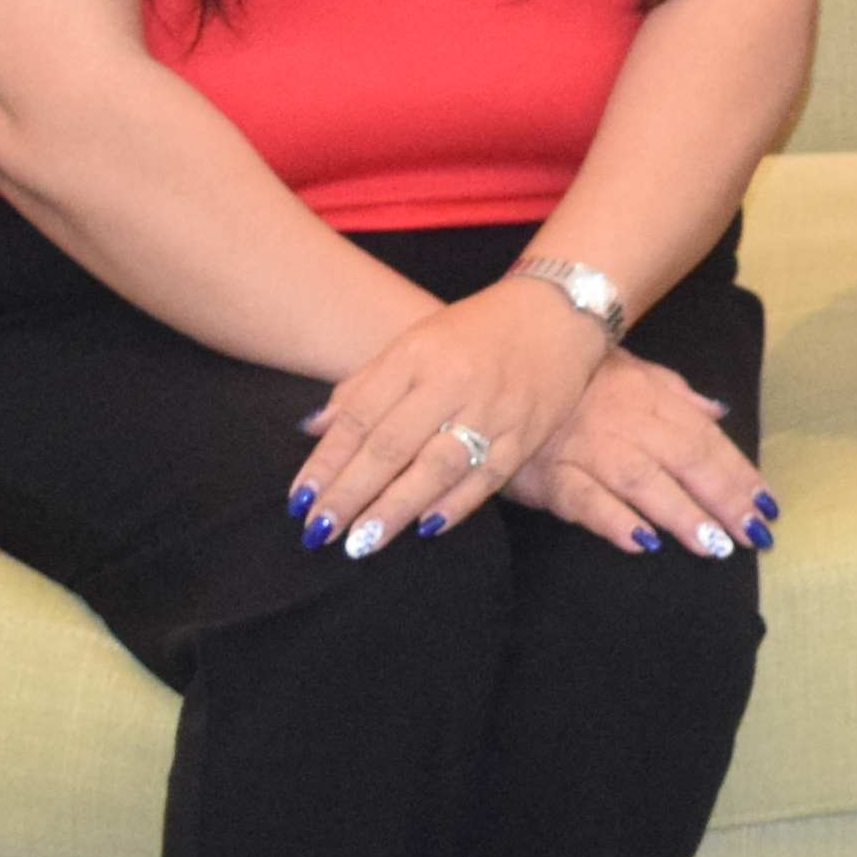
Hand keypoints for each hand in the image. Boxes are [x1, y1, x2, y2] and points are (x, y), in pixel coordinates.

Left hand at [297, 270, 617, 555]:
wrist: (558, 313)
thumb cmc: (475, 331)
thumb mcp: (413, 342)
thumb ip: (364, 386)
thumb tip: (312, 429)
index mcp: (417, 354)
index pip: (360, 415)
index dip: (326, 461)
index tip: (299, 500)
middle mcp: (453, 381)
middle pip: (392, 446)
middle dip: (350, 493)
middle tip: (319, 531)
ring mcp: (493, 409)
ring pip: (437, 467)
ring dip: (395, 508)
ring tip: (361, 542)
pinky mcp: (526, 433)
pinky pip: (488, 477)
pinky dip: (456, 505)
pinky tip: (425, 529)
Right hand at [509, 348, 774, 561]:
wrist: (505, 371)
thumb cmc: (577, 377)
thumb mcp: (633, 371)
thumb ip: (678, 395)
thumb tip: (720, 412)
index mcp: (652, 399)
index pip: (706, 441)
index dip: (739, 474)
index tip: (767, 507)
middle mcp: (626, 424)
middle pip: (685, 462)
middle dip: (724, 500)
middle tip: (754, 536)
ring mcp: (588, 450)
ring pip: (644, 483)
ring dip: (682, 516)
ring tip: (714, 547)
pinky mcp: (550, 476)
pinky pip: (585, 500)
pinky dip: (614, 521)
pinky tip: (642, 543)